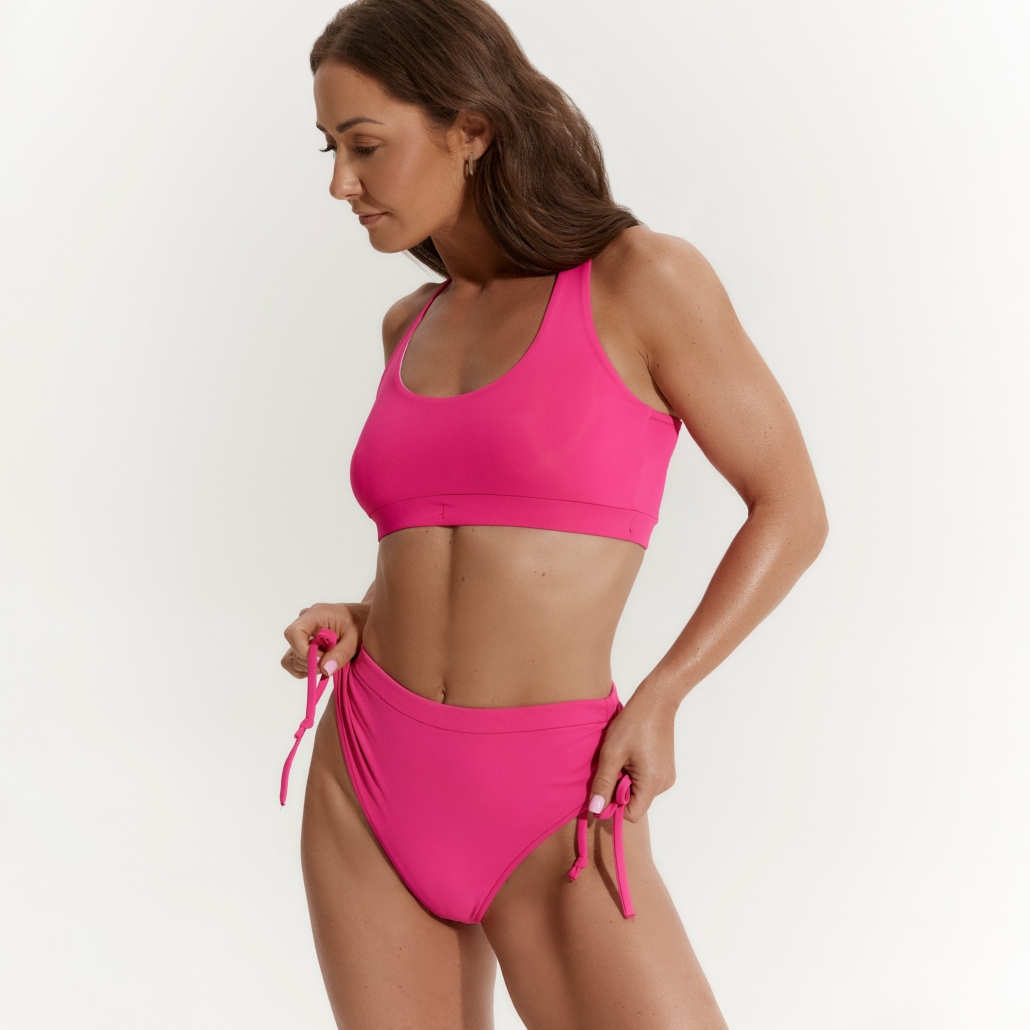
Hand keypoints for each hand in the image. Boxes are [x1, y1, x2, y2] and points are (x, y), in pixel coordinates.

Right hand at [281, 601, 369, 678]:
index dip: (303, 651)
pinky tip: (322, 663)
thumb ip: (341, 654)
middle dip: (311, 662)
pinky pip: (292, 661)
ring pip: (291, 658)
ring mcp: (301, 632)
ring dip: (309, 666)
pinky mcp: (302, 642)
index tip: (322, 658)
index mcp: (315, 614)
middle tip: (332, 662)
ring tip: (329, 661)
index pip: (294, 633)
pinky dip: (305, 668)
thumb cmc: (361, 624)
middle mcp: (304, 621)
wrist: (363, 618)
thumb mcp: (355, 639)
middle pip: (293, 649)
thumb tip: (324, 670)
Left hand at [587, 685, 677, 822]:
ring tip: (622, 757)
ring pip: (639, 792)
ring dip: (626, 780)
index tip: (603, 786)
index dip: (614, 806)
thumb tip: (596, 809)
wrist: (656, 701)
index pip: (631, 814)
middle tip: (612, 765)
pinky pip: (646, 782)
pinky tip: (631, 755)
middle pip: (636, 803)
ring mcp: (667, 777)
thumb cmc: (633, 724)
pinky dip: (634, 774)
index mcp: (652, 783)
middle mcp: (664, 785)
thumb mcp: (611, 753)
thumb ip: (603, 783)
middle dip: (618, 790)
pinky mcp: (666, 769)